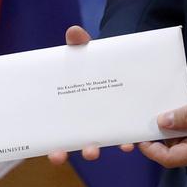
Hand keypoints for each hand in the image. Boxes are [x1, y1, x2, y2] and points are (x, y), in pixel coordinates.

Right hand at [46, 26, 186, 164]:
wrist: (119, 65)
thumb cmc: (95, 65)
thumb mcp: (87, 55)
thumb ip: (79, 46)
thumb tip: (73, 32)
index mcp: (74, 115)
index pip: (61, 139)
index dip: (57, 151)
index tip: (55, 154)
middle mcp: (90, 126)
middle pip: (82, 147)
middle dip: (83, 152)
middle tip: (86, 153)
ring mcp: (109, 127)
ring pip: (106, 144)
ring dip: (104, 148)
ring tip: (101, 148)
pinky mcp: (126, 124)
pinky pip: (126, 138)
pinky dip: (127, 141)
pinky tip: (130, 143)